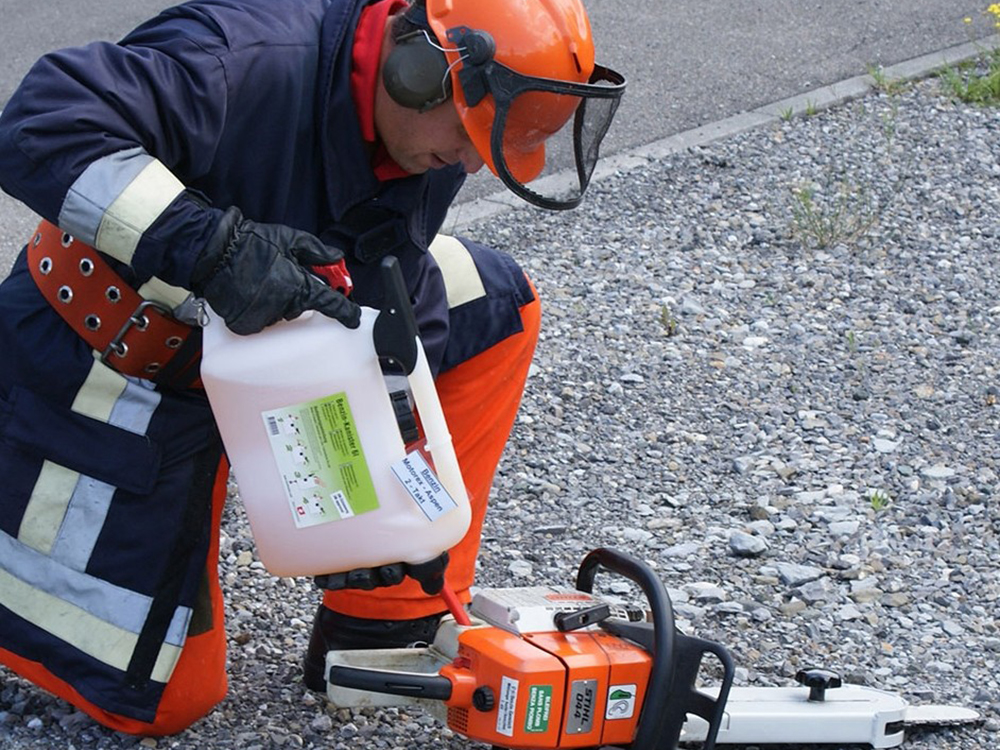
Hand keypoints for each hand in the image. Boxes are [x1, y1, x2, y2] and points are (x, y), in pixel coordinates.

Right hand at [191, 208, 360, 334]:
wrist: (214, 252)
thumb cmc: (251, 243)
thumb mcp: (290, 239)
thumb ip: (317, 251)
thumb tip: (337, 257)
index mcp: (298, 285)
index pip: (331, 304)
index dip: (346, 312)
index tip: (354, 318)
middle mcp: (284, 305)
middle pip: (302, 307)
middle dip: (297, 292)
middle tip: (281, 275)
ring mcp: (264, 317)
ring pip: (281, 314)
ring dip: (277, 301)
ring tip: (261, 280)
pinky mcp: (247, 325)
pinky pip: (261, 321)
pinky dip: (259, 309)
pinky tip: (250, 292)